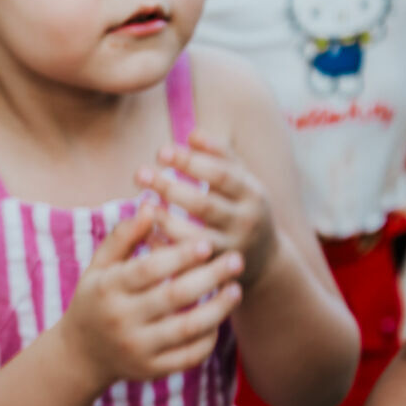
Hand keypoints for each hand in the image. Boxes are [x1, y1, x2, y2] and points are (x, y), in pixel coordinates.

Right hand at [60, 204, 243, 388]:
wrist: (80, 354)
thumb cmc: (96, 299)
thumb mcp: (99, 266)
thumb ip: (123, 236)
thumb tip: (150, 206)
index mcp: (108, 289)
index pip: (148, 269)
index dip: (179, 255)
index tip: (207, 242)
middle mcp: (121, 319)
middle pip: (174, 296)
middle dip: (210, 277)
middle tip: (237, 259)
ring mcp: (137, 348)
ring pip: (188, 328)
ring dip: (219, 309)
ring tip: (237, 289)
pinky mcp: (151, 369)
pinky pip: (189, 355)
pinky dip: (209, 338)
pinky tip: (220, 319)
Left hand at [138, 131, 278, 287]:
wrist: (266, 260)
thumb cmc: (242, 207)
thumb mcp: (241, 181)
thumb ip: (220, 155)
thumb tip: (192, 134)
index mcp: (252, 194)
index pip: (221, 175)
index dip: (190, 162)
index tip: (160, 151)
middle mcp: (244, 222)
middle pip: (204, 205)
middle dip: (170, 188)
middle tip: (139, 173)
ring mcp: (230, 249)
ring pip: (194, 237)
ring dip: (166, 220)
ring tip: (142, 203)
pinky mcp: (215, 272)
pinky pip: (186, 262)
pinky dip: (164, 248)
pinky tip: (144, 233)